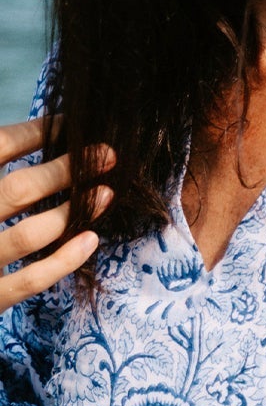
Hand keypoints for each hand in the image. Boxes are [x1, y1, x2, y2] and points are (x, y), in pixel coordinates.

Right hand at [0, 118, 111, 310]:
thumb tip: (39, 136)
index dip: (35, 133)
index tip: (70, 125)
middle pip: (19, 189)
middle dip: (66, 170)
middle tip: (106, 154)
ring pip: (30, 235)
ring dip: (72, 212)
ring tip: (106, 193)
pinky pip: (32, 280)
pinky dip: (65, 259)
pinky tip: (90, 238)